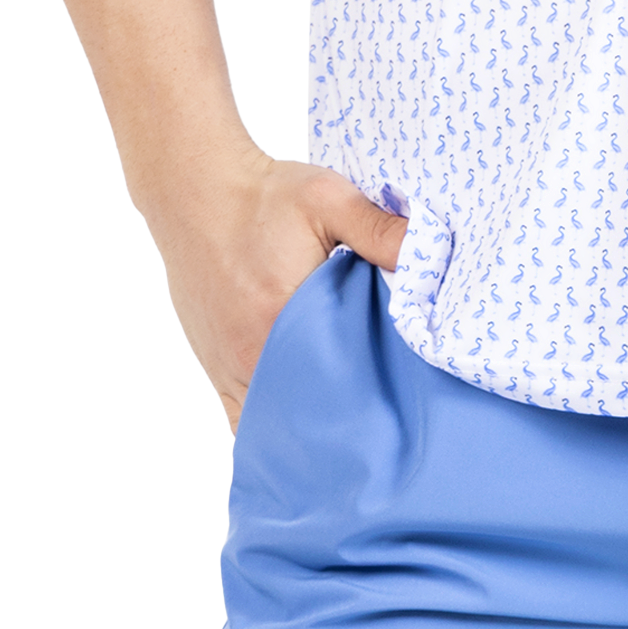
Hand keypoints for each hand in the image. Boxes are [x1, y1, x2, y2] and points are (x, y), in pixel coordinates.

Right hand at [155, 155, 407, 423]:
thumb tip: (432, 255)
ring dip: (310, 430)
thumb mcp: (328, 197)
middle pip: (308, 414)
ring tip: (349, 434)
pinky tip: (301, 437)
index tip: (402, 408)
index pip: (339, 383)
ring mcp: (229, 368)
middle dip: (346, 423)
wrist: (195, 192)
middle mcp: (251, 353)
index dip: (373, 402)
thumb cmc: (262, 197)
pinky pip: (243, 421)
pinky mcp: (216, 369)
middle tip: (384, 428)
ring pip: (276, 425)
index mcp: (282, 318)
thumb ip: (379, 229)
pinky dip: (273, 431)